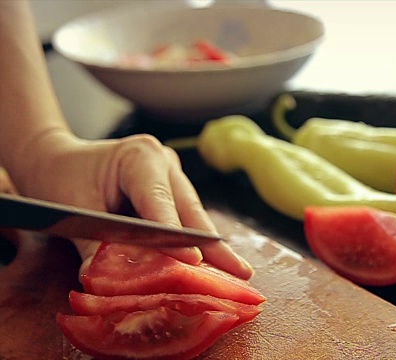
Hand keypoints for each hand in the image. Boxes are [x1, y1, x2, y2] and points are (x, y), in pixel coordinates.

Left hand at [19, 130, 252, 279]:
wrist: (56, 160)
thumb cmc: (60, 177)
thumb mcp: (72, 211)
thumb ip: (94, 245)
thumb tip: (109, 279)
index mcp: (139, 156)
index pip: (160, 200)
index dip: (176, 234)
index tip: (192, 261)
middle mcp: (163, 162)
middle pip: (191, 210)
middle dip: (213, 245)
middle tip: (241, 271)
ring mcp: (171, 174)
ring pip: (194, 215)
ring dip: (211, 247)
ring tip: (236, 271)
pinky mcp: (171, 189)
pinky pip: (185, 218)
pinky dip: (195, 242)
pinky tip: (214, 264)